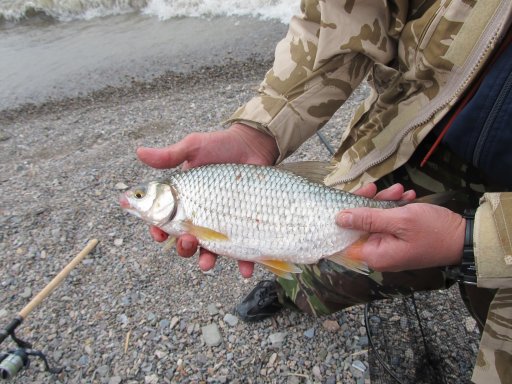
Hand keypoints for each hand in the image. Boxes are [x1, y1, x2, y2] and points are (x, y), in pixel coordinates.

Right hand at [137, 123, 278, 277]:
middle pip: (185, 240)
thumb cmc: (220, 145)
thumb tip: (139, 152)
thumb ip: (169, 155)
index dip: (157, 230)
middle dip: (182, 247)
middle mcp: (201, 216)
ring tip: (206, 262)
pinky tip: (245, 269)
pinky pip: (243, 250)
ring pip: (210, 250)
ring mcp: (222, 223)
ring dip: (206, 260)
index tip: (158, 233)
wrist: (254, 145)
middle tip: (187, 241)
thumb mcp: (193, 147)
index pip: (163, 221)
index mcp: (183, 200)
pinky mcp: (244, 227)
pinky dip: (244, 263)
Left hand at [336, 188, 464, 271]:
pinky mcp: (399, 238)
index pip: (344, 240)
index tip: (340, 201)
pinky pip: (390, 222)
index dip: (341, 220)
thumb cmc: (433, 231)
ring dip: (385, 202)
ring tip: (400, 189)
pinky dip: (396, 208)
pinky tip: (407, 196)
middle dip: (368, 204)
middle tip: (376, 187)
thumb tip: (339, 218)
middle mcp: (379, 253)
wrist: (465, 237)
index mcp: (374, 255)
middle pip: (360, 226)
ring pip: (376, 220)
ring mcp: (390, 246)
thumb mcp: (399, 220)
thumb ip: (367, 218)